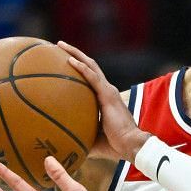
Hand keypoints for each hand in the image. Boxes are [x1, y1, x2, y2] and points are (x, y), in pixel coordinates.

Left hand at [57, 41, 147, 161]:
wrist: (130, 145)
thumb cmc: (114, 146)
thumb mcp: (92, 138)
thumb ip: (79, 136)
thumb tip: (62, 143)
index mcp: (106, 99)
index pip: (91, 79)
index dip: (80, 69)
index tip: (64, 62)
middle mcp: (108, 91)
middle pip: (90, 67)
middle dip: (75, 54)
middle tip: (59, 46)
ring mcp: (108, 91)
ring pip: (91, 66)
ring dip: (76, 54)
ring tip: (60, 45)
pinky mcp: (108, 95)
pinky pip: (92, 77)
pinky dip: (81, 67)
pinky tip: (69, 60)